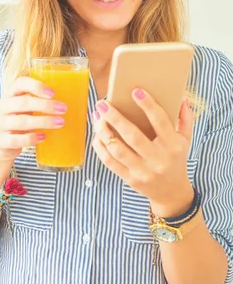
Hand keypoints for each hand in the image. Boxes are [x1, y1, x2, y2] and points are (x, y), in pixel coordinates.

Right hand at [0, 76, 66, 162]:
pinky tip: (43, 137)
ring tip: (60, 123)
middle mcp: (1, 107)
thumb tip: (73, 98)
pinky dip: (31, 138)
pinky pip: (15, 139)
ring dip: (43, 122)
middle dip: (45, 106)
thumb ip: (40, 102)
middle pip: (22, 102)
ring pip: (20, 121)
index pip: (19, 83)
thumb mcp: (27, 109)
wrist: (3, 146)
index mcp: (9, 94)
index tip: (53, 93)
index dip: (36, 86)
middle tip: (63, 109)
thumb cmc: (21, 122)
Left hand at [92, 89, 194, 216]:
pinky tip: (97, 134)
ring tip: (97, 116)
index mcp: (173, 146)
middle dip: (115, 118)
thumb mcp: (186, 140)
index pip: (161, 122)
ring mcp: (143, 171)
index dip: (148, 105)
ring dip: (103, 131)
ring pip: (117, 149)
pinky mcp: (130, 179)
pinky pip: (110, 162)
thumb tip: (181, 97)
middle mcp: (158, 159)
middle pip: (133, 136)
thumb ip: (185, 119)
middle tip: (102, 103)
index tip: (136, 91)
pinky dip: (100, 147)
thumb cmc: (176, 159)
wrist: (172, 193)